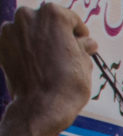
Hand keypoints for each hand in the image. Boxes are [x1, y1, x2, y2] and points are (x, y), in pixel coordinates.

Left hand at [0, 5, 97, 135]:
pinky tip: (36, 65)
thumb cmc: (67, 84)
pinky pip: (16, 42)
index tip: (83, 41)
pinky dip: (25, 50)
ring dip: (39, 40)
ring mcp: (12, 29)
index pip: (70, 18)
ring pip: (29, 30)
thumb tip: (86, 43)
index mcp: (53, 15)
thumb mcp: (84, 63)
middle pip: (46, 21)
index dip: (79, 31)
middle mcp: (29, 16)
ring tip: (50, 61)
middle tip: (66, 51)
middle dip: (56, 34)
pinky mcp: (1, 45)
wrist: (42, 105)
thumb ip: (82, 47)